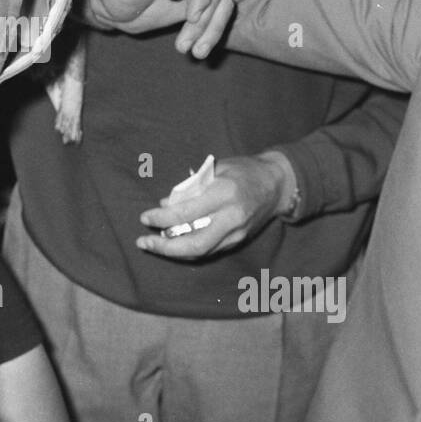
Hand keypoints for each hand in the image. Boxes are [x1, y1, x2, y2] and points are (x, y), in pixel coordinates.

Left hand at [86, 0, 232, 58]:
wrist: (116, 7)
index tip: (192, 17)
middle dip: (205, 20)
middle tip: (185, 44)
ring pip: (221, 6)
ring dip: (210, 31)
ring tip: (194, 52)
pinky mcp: (201, 2)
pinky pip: (217, 16)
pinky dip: (210, 35)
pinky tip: (197, 50)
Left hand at [136, 152, 295, 260]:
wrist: (277, 184)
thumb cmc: (243, 171)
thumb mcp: (216, 169)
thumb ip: (191, 187)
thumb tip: (165, 204)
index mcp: (225, 194)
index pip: (187, 213)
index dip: (161, 218)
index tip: (145, 216)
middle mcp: (232, 217)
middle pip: (194, 243)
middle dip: (165, 246)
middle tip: (143, 242)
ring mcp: (237, 233)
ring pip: (201, 251)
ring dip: (174, 252)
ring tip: (153, 245)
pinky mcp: (238, 241)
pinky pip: (209, 250)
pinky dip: (188, 250)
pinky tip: (172, 245)